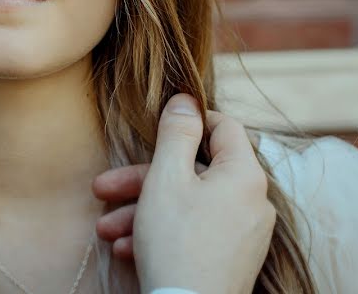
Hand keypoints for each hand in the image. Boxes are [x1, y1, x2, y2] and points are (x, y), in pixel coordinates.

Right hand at [92, 94, 274, 293]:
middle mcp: (253, 201)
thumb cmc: (177, 243)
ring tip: (106, 230)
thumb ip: (176, 133)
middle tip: (104, 187)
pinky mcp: (232, 259)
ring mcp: (245, 234)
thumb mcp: (166, 178)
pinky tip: (127, 247)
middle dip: (143, 180)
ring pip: (188, 205)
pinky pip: (195, 232)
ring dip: (143, 211)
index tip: (156, 126)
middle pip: (194, 172)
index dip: (189, 121)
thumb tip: (187, 99)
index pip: (224, 127)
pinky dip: (161, 233)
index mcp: (244, 175)